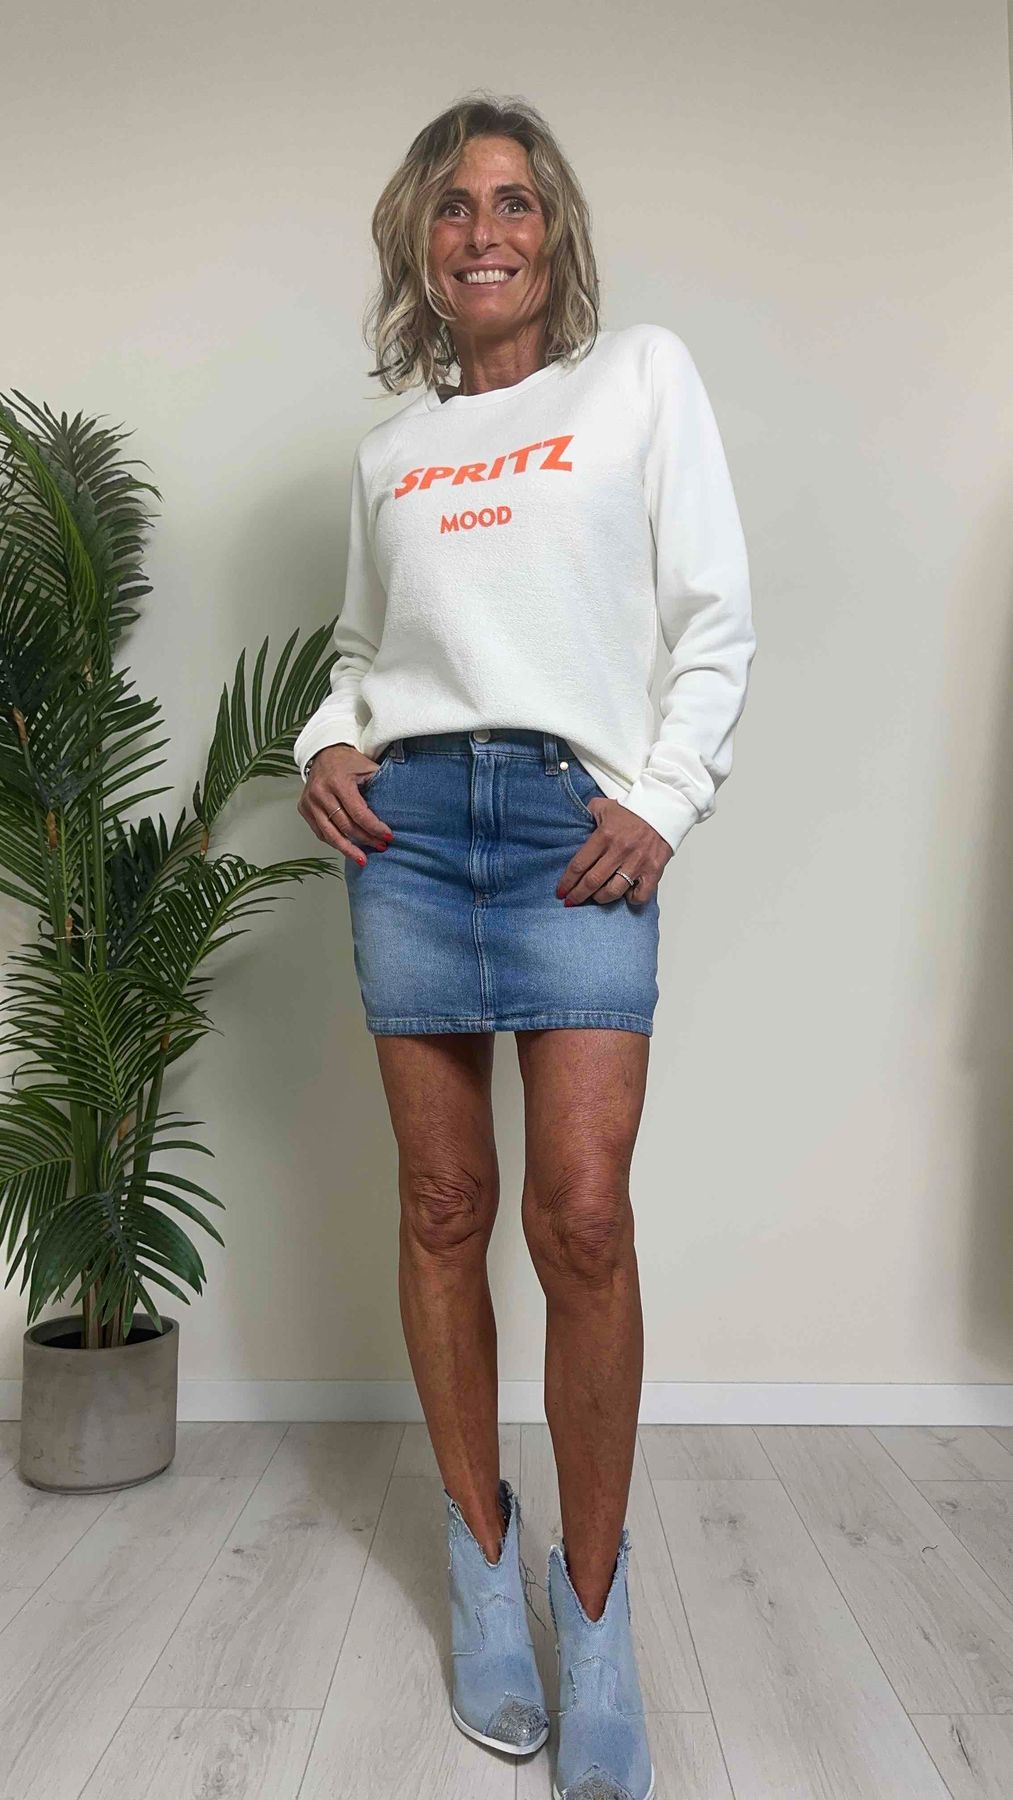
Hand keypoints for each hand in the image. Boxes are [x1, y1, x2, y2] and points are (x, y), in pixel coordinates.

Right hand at [297, 743, 392, 866]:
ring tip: (363, 859)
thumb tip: (398, 807)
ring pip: (330, 834)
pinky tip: (348, 848)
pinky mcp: (304, 808)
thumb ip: (381, 785)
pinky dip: (335, 841)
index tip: (387, 836)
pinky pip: (320, 832)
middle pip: (345, 826)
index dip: (374, 827)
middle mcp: (320, 793)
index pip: (358, 813)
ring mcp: (309, 802)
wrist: (323, 753)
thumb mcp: (367, 767)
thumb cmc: (347, 761)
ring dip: (348, 849)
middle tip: (380, 847)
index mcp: (337, 782)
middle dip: (365, 839)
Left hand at [555, 797, 671, 905]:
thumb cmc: (633, 810)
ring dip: (600, 898)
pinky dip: (630, 898)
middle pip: (592, 881)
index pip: (579, 864)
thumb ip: (586, 815)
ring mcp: (638, 862)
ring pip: (613, 891)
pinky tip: (625, 893)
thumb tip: (572, 825)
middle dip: (577, 895)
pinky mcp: (653, 870)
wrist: (664, 809)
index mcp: (605, 835)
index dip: (567, 882)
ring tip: (595, 897)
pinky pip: (640, 895)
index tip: (560, 891)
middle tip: (570, 902)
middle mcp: (620, 850)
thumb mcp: (603, 806)